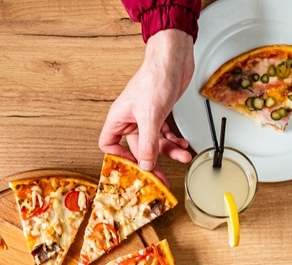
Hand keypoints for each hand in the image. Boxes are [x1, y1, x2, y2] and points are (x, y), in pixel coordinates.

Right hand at [99, 29, 193, 181]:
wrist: (174, 59)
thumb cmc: (155, 77)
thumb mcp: (151, 116)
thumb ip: (147, 143)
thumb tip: (146, 164)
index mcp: (119, 118)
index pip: (109, 145)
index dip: (119, 158)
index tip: (133, 167)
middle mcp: (130, 119)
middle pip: (136, 149)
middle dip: (150, 162)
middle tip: (160, 177)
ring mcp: (145, 117)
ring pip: (154, 143)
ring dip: (168, 151)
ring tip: (182, 156)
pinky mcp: (159, 114)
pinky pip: (164, 134)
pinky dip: (173, 140)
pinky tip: (182, 145)